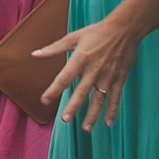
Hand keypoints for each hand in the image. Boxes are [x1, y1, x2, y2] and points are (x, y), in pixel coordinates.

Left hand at [37, 15, 142, 129]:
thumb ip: (53, 48)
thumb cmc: (96, 32)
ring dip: (93, 115)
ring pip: (100, 99)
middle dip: (73, 107)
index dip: (54, 90)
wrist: (125, 29)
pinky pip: (115, 98)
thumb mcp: (73, 37)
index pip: (65, 77)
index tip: (44, 100)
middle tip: (65, 120)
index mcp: (80, 59)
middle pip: (82, 92)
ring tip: (85, 128)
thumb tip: (34, 55)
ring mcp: (108, 76)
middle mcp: (94, 70)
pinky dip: (112, 111)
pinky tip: (107, 123)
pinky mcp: (119, 79)